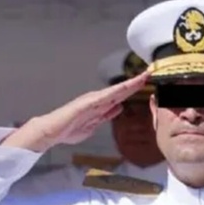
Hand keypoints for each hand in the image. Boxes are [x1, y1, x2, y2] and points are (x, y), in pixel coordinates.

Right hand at [3, 71, 150, 151]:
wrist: (52, 131)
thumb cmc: (69, 129)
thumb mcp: (93, 125)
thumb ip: (105, 116)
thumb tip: (118, 108)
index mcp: (100, 105)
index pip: (121, 96)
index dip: (134, 88)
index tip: (147, 81)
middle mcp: (98, 99)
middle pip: (121, 90)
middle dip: (136, 82)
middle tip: (150, 72)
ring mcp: (93, 100)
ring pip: (115, 91)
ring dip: (129, 84)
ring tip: (143, 76)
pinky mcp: (87, 103)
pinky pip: (105, 96)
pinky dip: (116, 92)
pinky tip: (126, 88)